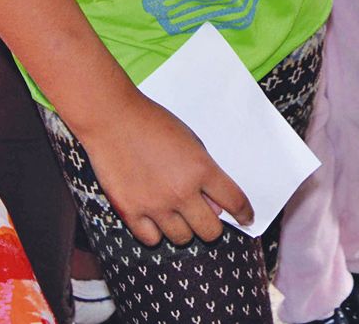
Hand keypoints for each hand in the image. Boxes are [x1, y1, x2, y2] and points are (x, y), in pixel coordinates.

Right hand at [78, 95, 253, 246]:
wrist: (113, 118)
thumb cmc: (153, 123)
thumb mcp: (190, 141)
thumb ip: (205, 174)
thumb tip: (215, 208)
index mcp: (201, 169)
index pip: (234, 201)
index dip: (244, 213)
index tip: (246, 219)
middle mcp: (181, 191)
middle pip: (210, 231)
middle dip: (211, 225)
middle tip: (204, 216)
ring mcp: (155, 205)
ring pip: (182, 238)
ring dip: (183, 228)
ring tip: (175, 213)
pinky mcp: (130, 211)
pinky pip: (152, 240)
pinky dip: (156, 232)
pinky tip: (155, 219)